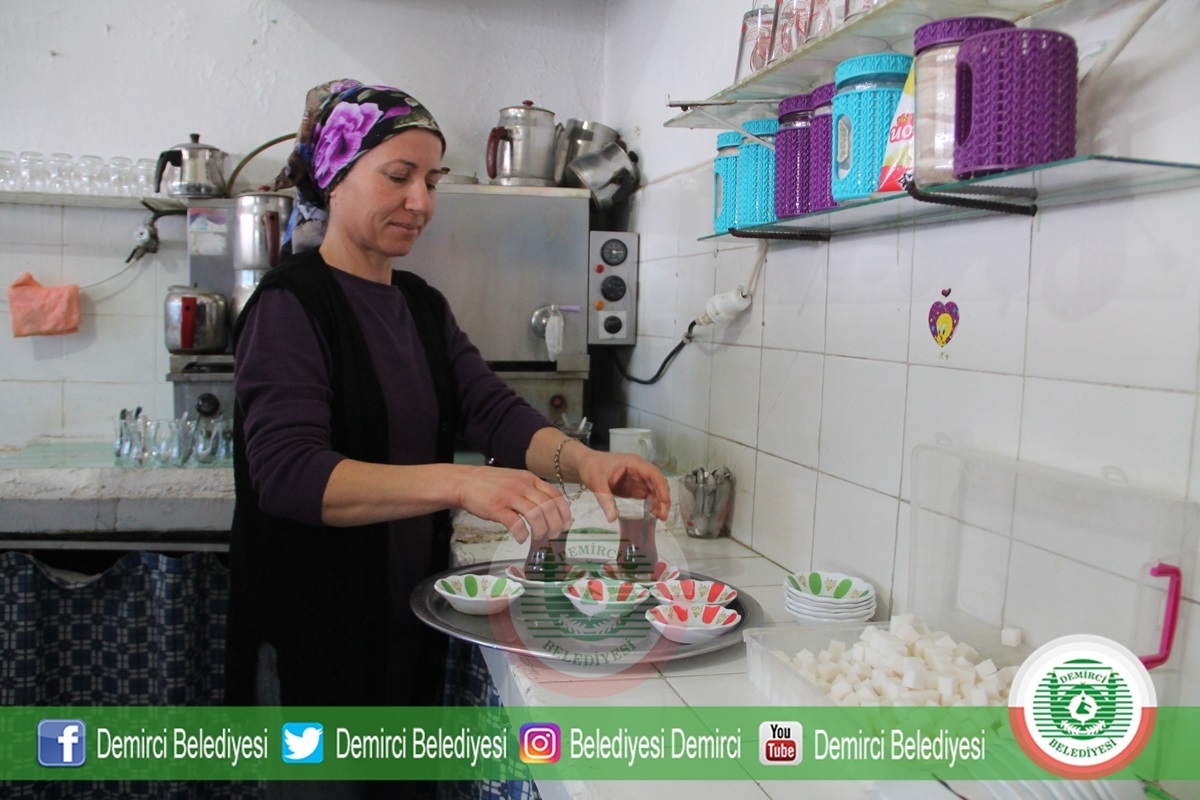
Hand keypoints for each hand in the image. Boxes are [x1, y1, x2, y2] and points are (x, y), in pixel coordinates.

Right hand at [455, 466, 572, 544]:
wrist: (465, 481)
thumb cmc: (490, 484)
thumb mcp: (516, 480)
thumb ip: (532, 490)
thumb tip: (550, 508)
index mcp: (529, 479)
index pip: (555, 495)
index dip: (564, 512)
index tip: (566, 525)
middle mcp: (522, 486)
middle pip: (548, 507)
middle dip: (555, 524)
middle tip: (554, 535)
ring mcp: (509, 496)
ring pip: (535, 515)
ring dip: (541, 530)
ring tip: (539, 538)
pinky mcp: (497, 507)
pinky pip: (516, 523)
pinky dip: (522, 534)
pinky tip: (522, 539)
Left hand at [571, 447, 670, 521]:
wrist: (584, 465)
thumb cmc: (591, 467)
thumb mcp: (596, 482)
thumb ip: (605, 499)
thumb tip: (612, 518)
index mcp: (633, 463)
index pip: (653, 474)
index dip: (661, 487)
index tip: (665, 501)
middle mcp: (639, 470)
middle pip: (657, 483)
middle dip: (663, 498)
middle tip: (663, 515)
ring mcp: (637, 479)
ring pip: (654, 490)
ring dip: (659, 502)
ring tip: (661, 517)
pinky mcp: (633, 488)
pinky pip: (647, 495)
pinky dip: (652, 504)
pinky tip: (654, 514)